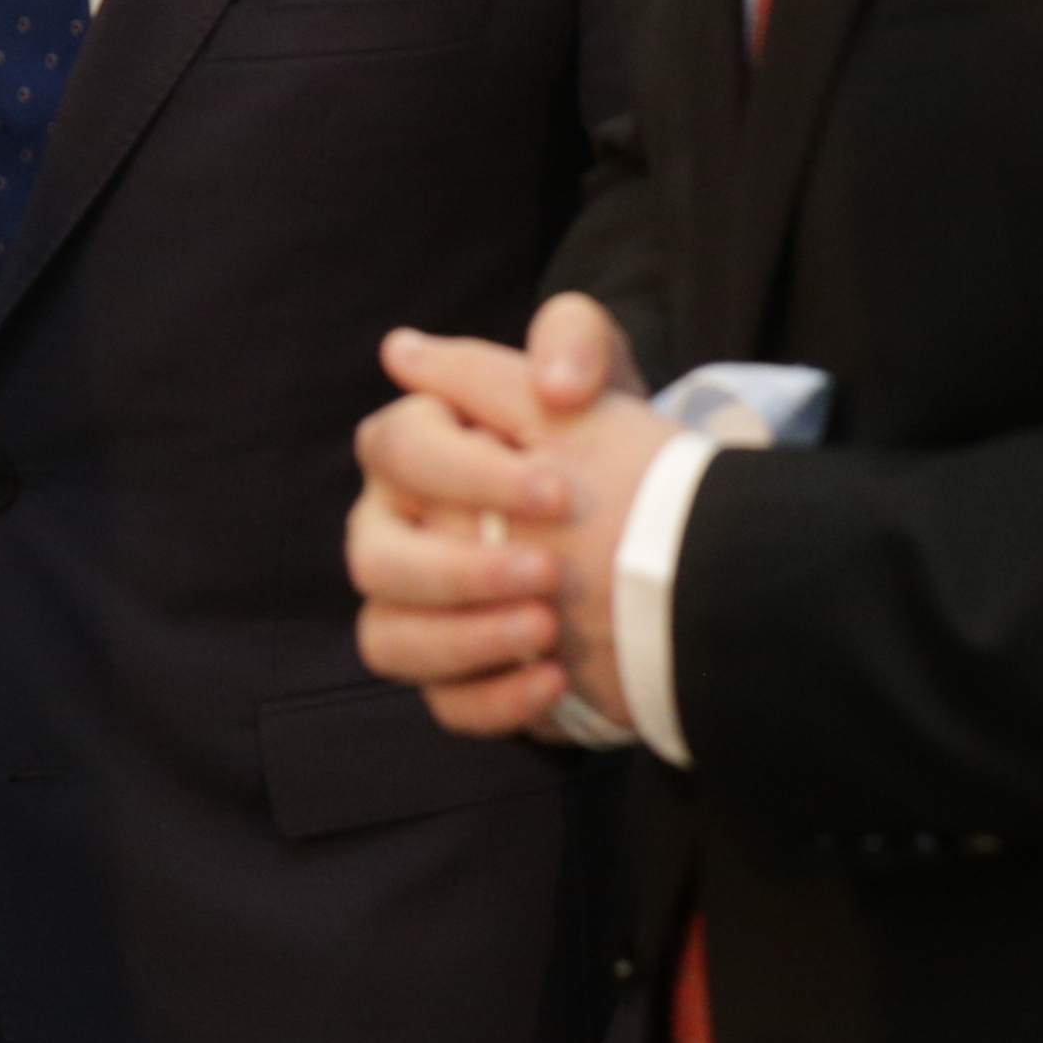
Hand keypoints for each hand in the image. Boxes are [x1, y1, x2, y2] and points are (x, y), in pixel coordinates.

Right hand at [349, 294, 659, 736]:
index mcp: (417, 451)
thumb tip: (410, 351)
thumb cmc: (617, 444)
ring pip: (390, 638)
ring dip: (466, 639)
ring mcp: (420, 610)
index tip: (559, 492)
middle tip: (549, 572)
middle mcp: (400, 530)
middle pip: (375, 557)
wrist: (667, 536)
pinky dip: (494, 699)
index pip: (395, 451)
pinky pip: (443, 703)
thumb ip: (552, 339)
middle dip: (460, 570)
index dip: (466, 474)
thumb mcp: (604, 373)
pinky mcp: (459, 676)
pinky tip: (554, 681)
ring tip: (548, 631)